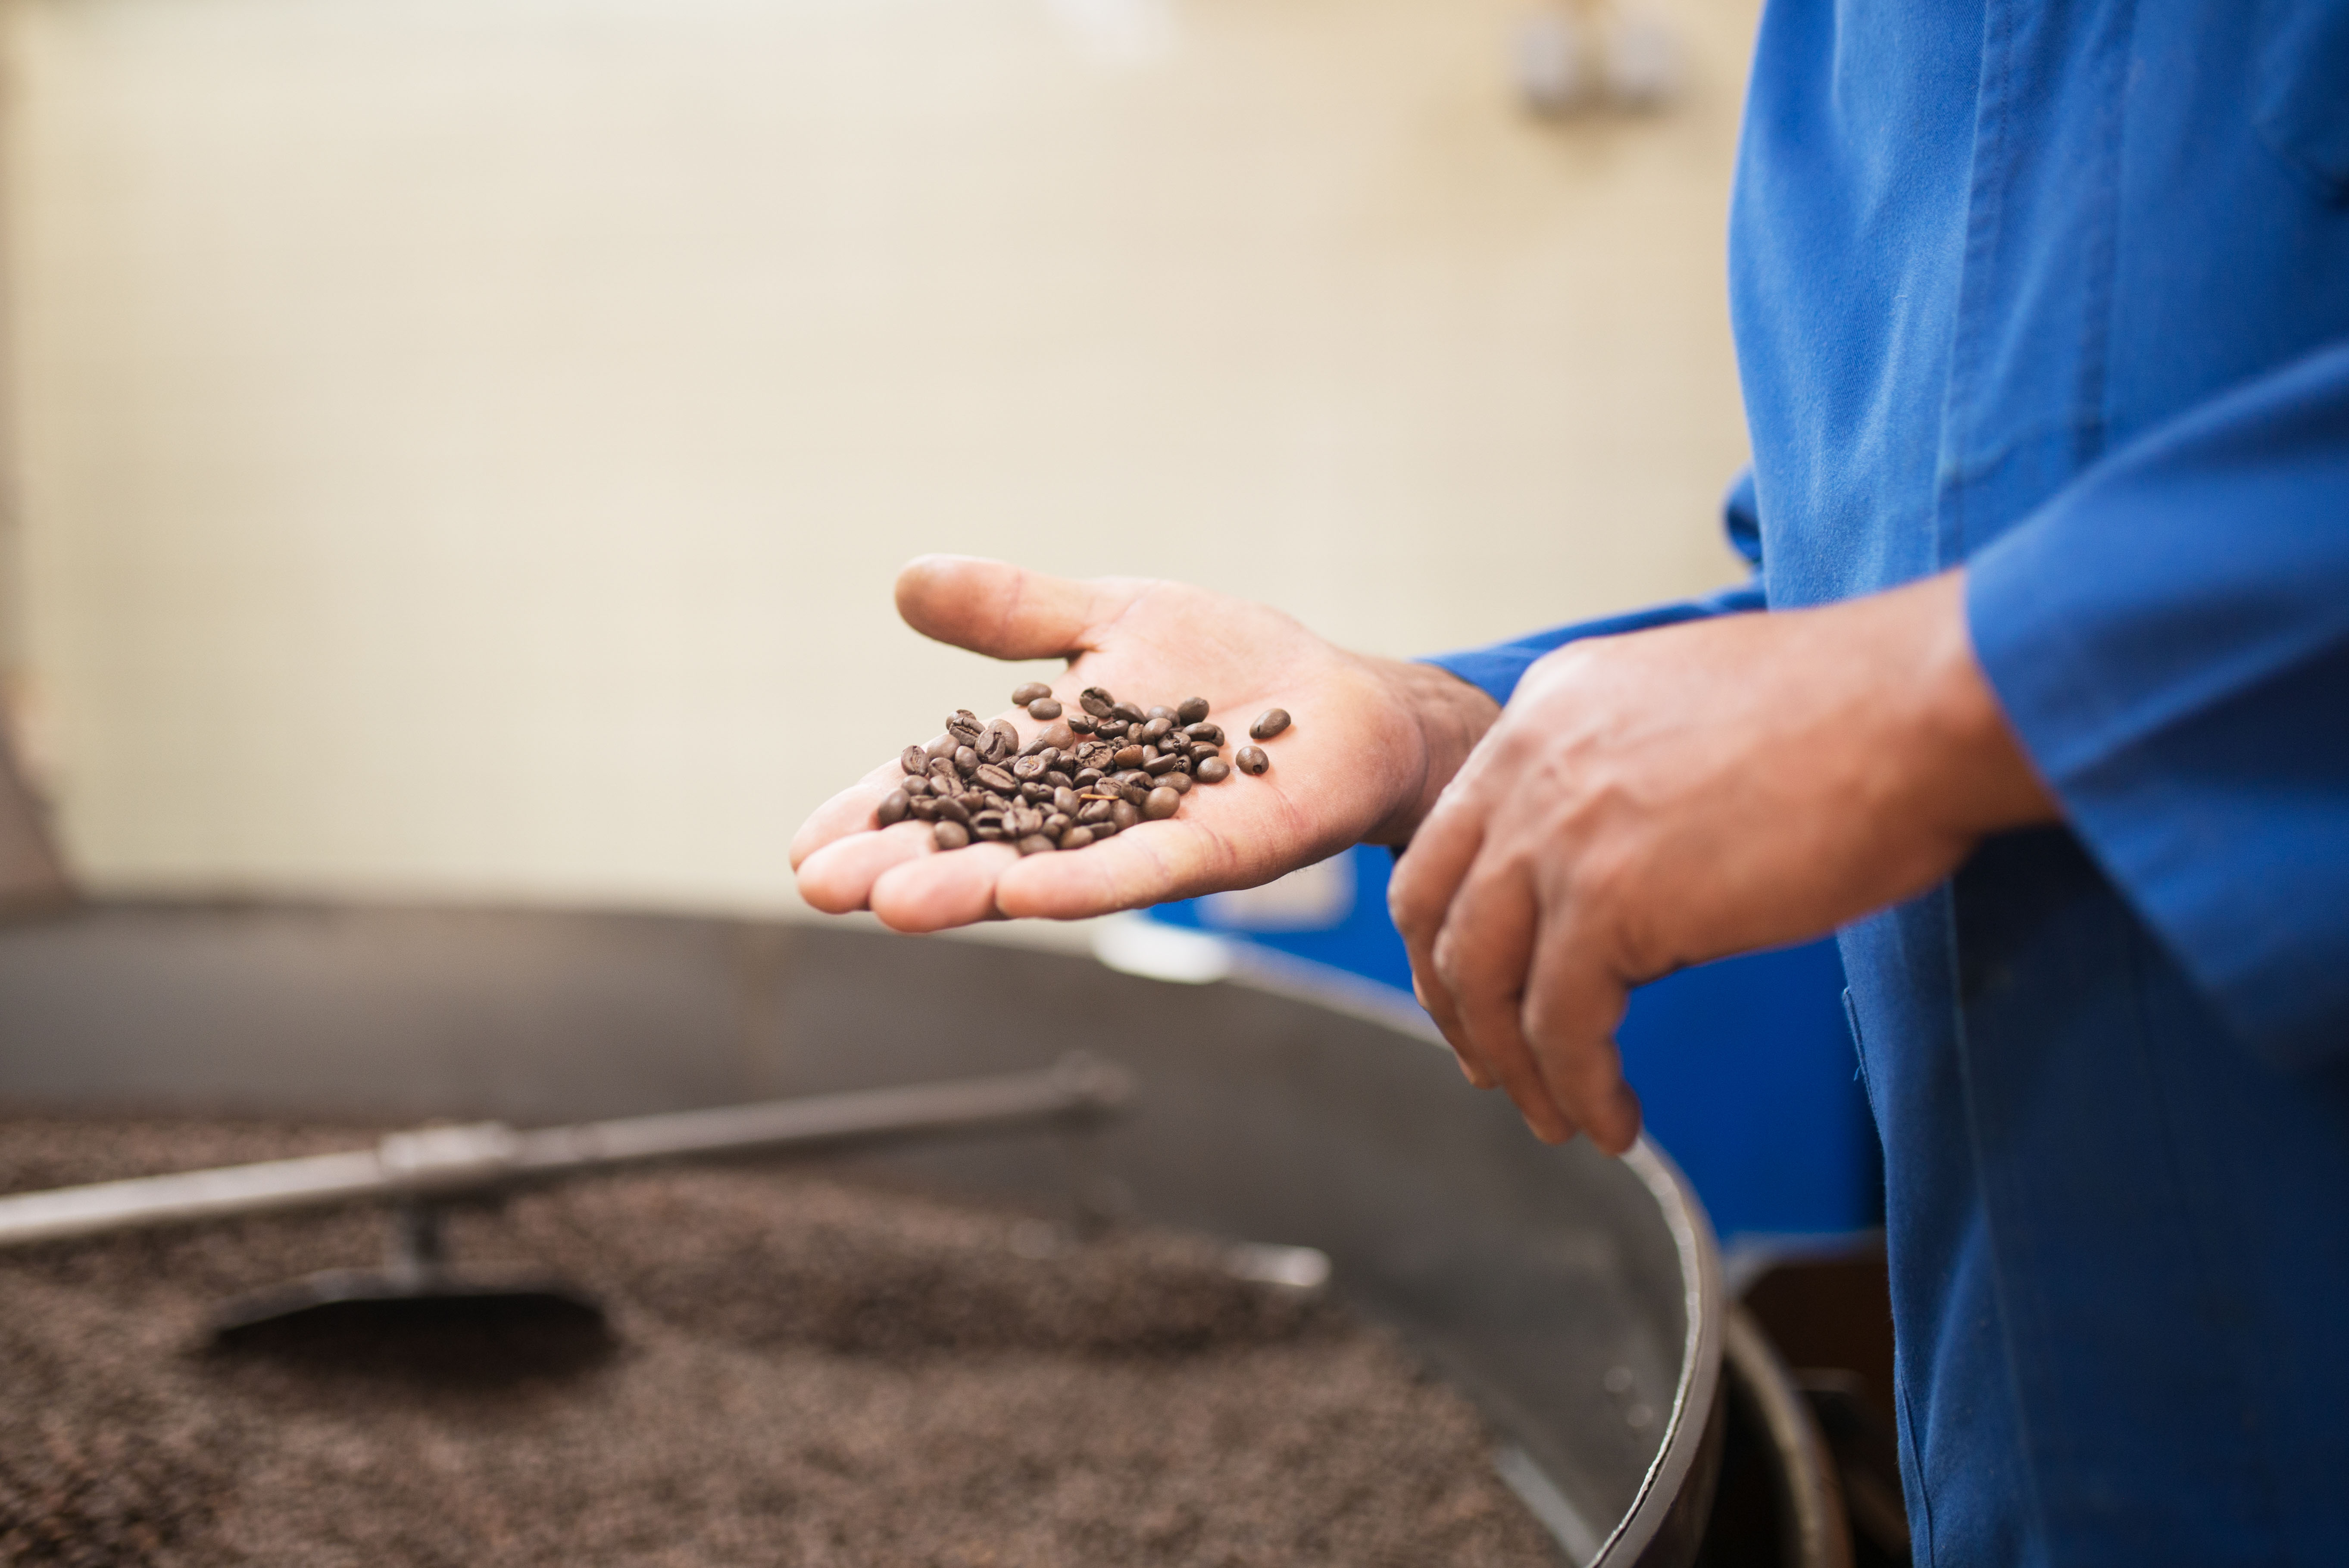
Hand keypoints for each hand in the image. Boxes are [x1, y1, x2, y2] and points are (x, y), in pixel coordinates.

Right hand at [791, 556, 1499, 930]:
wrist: (1342, 698)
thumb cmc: (1226, 660)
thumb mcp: (1107, 614)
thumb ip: (1013, 611)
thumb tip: (906, 578)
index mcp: (1044, 757)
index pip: (943, 789)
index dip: (876, 816)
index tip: (804, 850)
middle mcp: (1081, 811)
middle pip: (975, 843)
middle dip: (901, 864)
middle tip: (823, 888)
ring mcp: (1144, 837)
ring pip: (1042, 869)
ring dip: (970, 888)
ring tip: (896, 904)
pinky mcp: (1215, 849)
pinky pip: (1141, 873)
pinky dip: (1085, 884)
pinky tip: (1026, 898)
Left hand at [1387, 570, 2057, 1152]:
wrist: (1923, 707)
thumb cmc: (1856, 715)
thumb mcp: (1691, 718)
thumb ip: (1629, 785)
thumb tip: (1630, 890)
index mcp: (1548, 708)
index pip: (1456, 832)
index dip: (1455, 924)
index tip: (1484, 987)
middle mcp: (1529, 760)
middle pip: (1434, 907)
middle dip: (1455, 1002)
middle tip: (1492, 1066)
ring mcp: (1558, 829)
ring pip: (1485, 978)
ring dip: (1516, 1064)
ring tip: (1559, 1118)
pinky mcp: (1607, 901)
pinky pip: (1561, 1027)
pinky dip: (1580, 1088)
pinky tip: (1615, 1122)